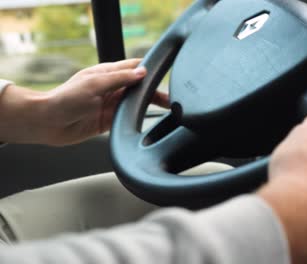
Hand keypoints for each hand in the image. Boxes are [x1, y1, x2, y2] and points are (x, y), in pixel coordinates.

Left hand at [0, 59, 169, 145]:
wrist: (49, 123)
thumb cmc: (66, 99)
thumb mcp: (95, 84)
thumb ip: (120, 78)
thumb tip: (142, 72)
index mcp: (108, 73)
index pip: (134, 67)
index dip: (149, 69)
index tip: (165, 73)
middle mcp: (111, 88)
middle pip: (139, 87)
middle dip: (155, 91)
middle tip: (171, 98)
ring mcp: (111, 104)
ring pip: (137, 103)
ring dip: (150, 105)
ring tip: (167, 109)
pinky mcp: (110, 120)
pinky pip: (129, 117)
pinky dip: (140, 118)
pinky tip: (150, 120)